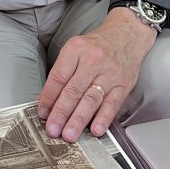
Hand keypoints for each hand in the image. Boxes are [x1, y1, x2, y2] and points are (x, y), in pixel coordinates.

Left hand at [37, 7, 156, 141]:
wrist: (127, 34)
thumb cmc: (97, 45)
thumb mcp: (75, 49)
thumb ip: (61, 73)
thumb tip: (46, 99)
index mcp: (76, 49)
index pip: (59, 76)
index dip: (48, 97)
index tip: (42, 112)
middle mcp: (93, 60)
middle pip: (74, 90)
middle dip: (61, 112)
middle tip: (53, 129)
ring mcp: (109, 73)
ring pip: (91, 99)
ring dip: (79, 119)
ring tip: (69, 134)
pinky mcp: (123, 84)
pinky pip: (112, 103)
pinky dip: (103, 118)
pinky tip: (95, 129)